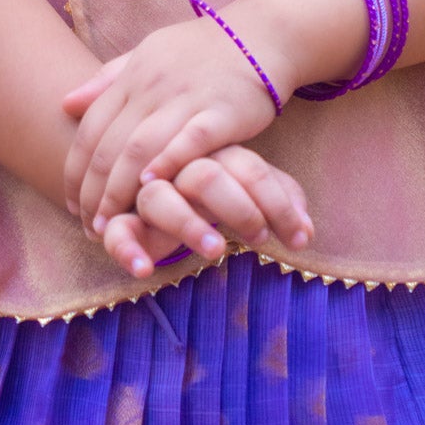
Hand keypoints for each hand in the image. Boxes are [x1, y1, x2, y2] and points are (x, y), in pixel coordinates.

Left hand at [61, 17, 279, 234]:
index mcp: (133, 75)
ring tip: (112, 223)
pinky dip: (166, 163)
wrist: (262, 33)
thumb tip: (66, 104)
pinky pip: (189, 140)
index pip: (90, 128)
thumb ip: (108, 79)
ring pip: (140, 148)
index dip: (75, 170)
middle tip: (89, 227)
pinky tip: (151, 187)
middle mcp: (153, 86)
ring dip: (120, 190)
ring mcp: (186, 97)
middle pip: (110, 145)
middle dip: (93, 192)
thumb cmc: (202, 50)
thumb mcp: (149, 53)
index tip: (70, 204)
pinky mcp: (221, 111)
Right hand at [98, 145, 313, 280]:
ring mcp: (148, 191)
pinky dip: (127, 250)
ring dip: (188, 224)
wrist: (159, 177)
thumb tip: (307, 233)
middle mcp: (180, 167)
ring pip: (158, 197)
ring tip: (217, 250)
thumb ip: (282, 205)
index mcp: (216, 154)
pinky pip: (117, 231)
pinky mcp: (120, 220)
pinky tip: (145, 270)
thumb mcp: (254, 192)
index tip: (299, 238)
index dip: (277, 203)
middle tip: (259, 237)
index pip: (250, 169)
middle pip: (206, 175)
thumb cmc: (220, 188)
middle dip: (238, 207)